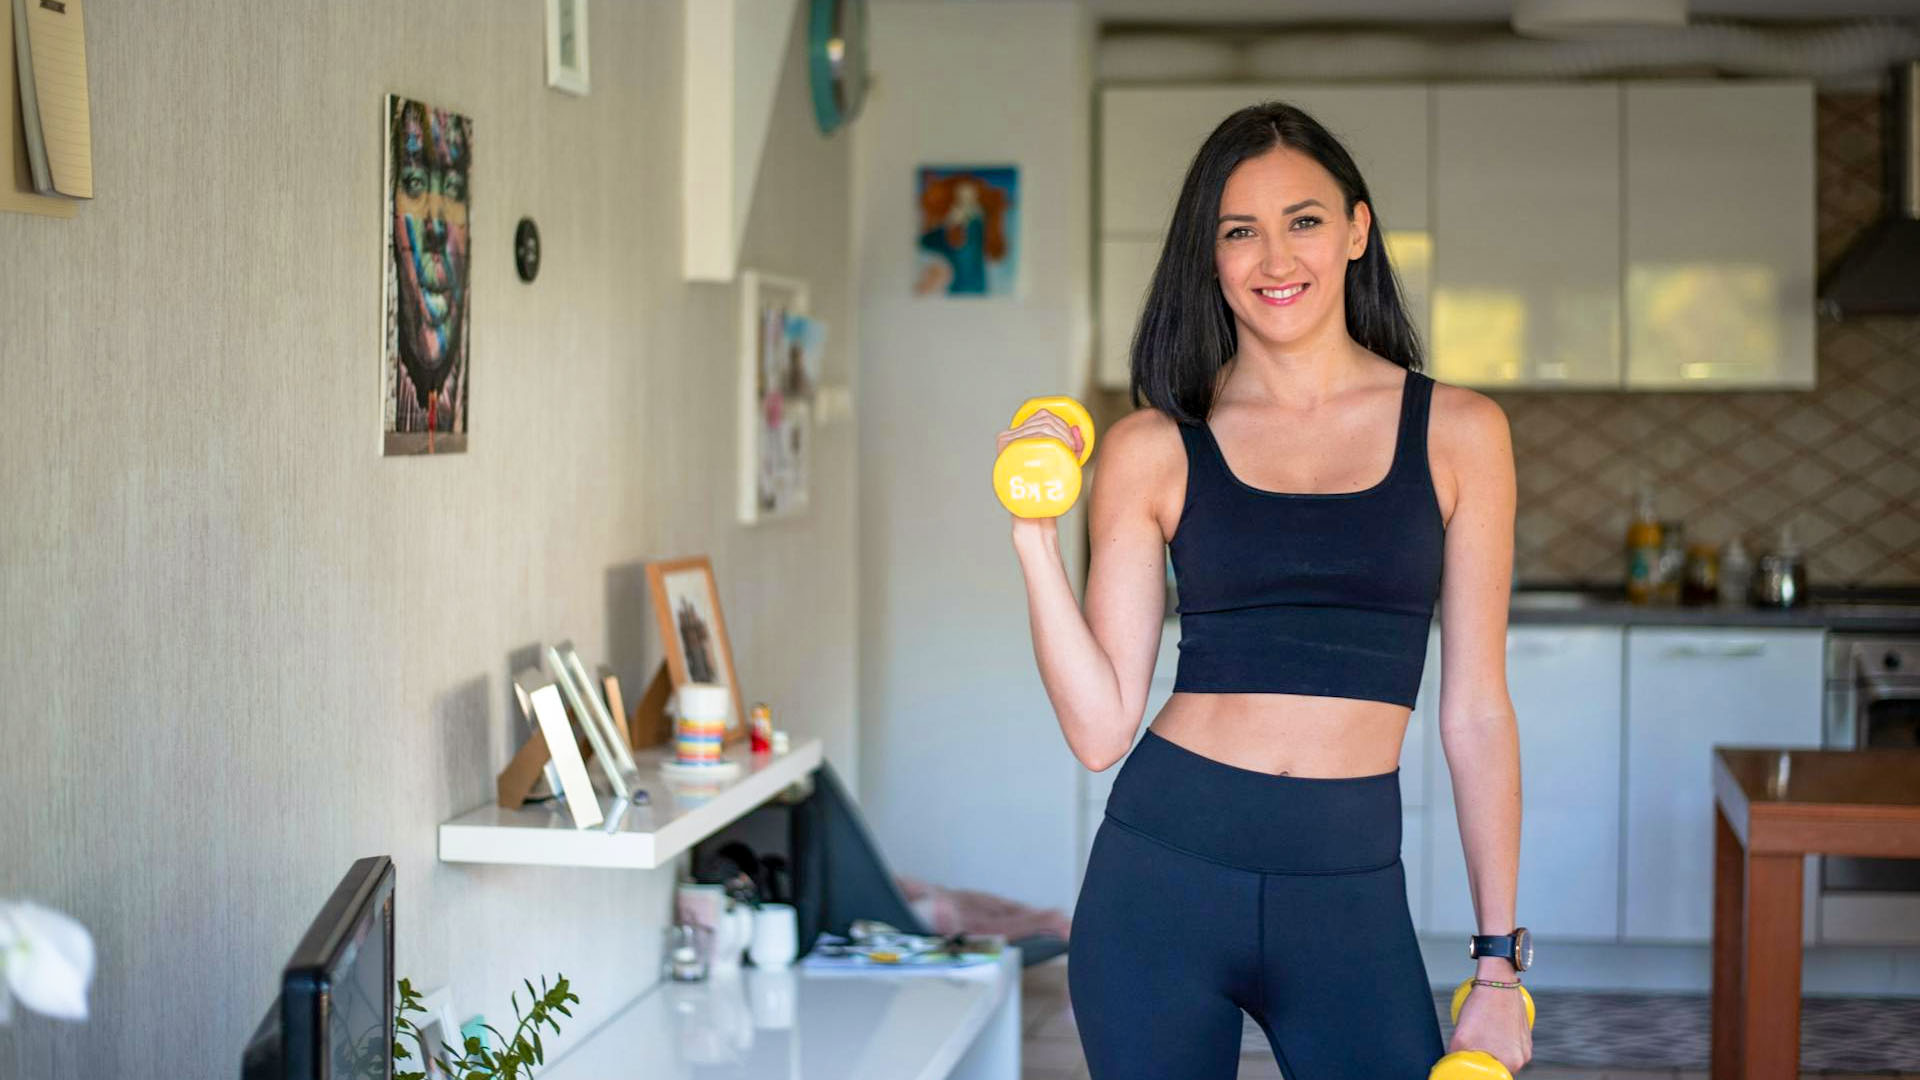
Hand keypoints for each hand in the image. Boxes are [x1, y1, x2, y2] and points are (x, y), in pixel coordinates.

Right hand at [996, 407, 1084, 542]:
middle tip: (1073, 451)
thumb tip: (1078, 429)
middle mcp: (1007, 441)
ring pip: (1039, 430)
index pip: (1041, 415)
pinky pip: (1028, 445)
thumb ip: (1072, 448)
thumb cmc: (1047, 492)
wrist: (1036, 519)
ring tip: (1068, 455)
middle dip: (1064, 431)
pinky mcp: (1006, 464)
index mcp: (1018, 436)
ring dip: (1061, 438)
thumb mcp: (1063, 466)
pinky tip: (1058, 454)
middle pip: (1042, 421)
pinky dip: (1049, 445)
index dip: (1062, 422)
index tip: (1073, 443)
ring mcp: (1005, 452)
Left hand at [1448, 984, 1531, 1072]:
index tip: (1469, 1063)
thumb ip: (1455, 1056)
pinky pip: (1509, 1044)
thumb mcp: (1460, 1037)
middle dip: (1483, 1062)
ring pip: (1503, 1055)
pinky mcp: (1525, 1033)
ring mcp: (1526, 1045)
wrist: (1497, 981)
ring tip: (1478, 1038)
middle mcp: (1523, 1057)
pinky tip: (1487, 1031)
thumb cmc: (1480, 1008)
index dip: (1478, 1073)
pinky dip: (1498, 1041)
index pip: (1490, 1076)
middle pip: (1497, 1067)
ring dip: (1491, 1051)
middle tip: (1469, 1051)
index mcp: (1511, 1063)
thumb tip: (1448, 1065)